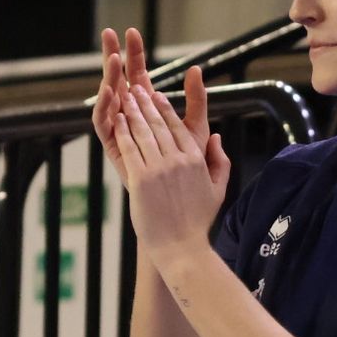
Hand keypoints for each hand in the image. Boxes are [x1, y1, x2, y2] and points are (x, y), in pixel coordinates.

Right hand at [92, 27, 210, 176]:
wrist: (180, 203)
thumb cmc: (189, 168)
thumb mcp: (196, 128)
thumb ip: (196, 100)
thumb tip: (197, 69)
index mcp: (148, 108)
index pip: (138, 73)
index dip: (135, 53)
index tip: (132, 30)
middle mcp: (130, 116)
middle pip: (118, 79)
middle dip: (113, 54)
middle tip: (109, 32)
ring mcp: (119, 130)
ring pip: (109, 97)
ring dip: (108, 76)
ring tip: (112, 58)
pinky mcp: (113, 147)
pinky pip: (103, 123)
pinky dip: (104, 106)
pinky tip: (110, 89)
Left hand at [112, 83, 230, 258]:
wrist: (181, 247)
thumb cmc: (198, 222)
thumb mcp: (218, 189)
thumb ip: (220, 160)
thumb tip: (216, 136)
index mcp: (195, 159)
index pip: (177, 127)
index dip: (164, 109)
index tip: (156, 96)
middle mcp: (177, 160)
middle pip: (158, 124)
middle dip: (145, 104)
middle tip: (135, 89)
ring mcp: (158, 169)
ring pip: (143, 132)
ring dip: (132, 112)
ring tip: (124, 98)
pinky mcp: (140, 179)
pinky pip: (130, 149)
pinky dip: (122, 132)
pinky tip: (116, 121)